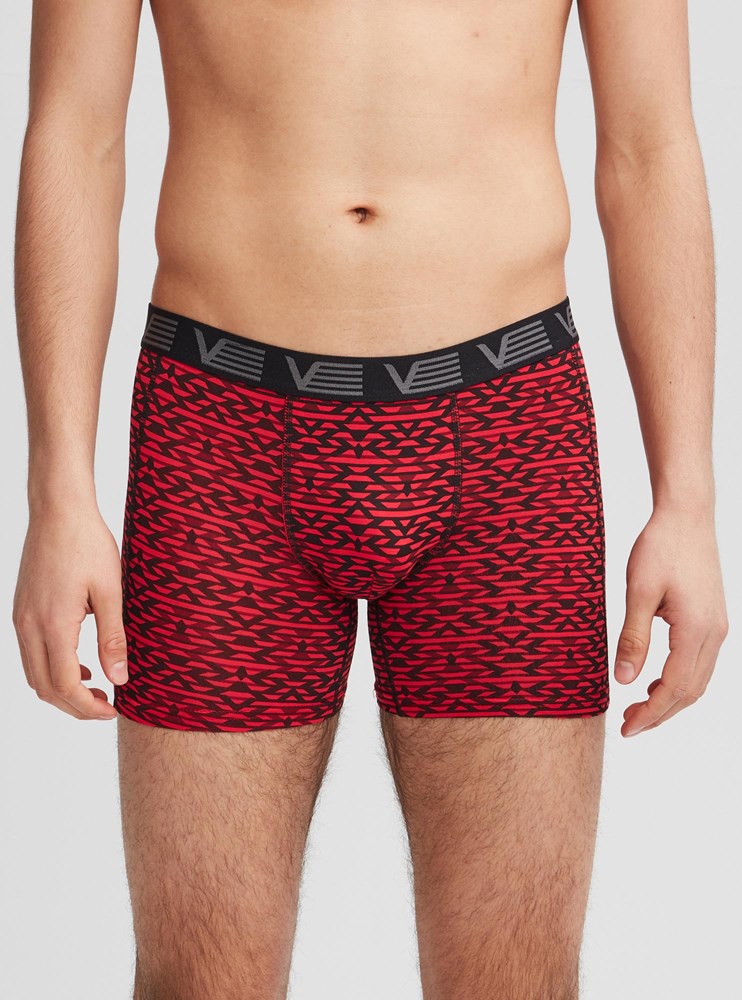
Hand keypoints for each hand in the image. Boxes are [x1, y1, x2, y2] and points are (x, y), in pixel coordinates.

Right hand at [12, 506, 127, 719]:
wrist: (59, 511)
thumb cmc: (88, 544)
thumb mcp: (111, 591)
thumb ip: (114, 637)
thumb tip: (120, 678)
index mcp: (52, 624)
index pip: (64, 685)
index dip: (88, 707)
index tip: (113, 710)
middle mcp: (29, 626)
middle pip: (45, 687)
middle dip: (75, 706)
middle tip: (107, 707)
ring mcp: (21, 619)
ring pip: (34, 673)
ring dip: (62, 690)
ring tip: (96, 690)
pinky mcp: (22, 610)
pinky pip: (31, 654)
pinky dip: (52, 669)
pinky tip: (81, 664)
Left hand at [615, 508, 727, 736]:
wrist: (686, 517)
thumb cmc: (660, 547)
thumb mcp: (638, 592)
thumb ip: (633, 638)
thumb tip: (625, 680)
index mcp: (696, 630)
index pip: (675, 688)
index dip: (651, 714)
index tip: (626, 728)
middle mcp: (714, 634)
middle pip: (690, 692)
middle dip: (660, 714)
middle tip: (627, 725)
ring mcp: (717, 628)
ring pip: (697, 680)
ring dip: (670, 699)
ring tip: (637, 708)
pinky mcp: (713, 620)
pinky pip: (699, 663)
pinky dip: (679, 681)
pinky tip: (654, 681)